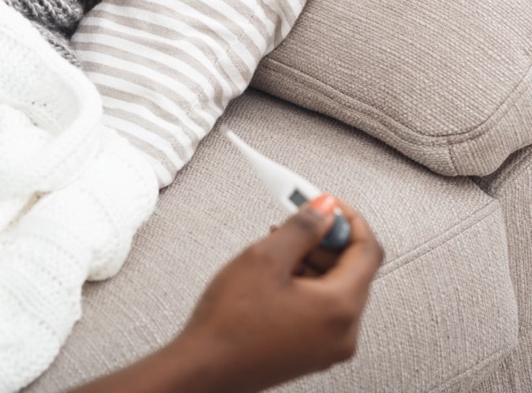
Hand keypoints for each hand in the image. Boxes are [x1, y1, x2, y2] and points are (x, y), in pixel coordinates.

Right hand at [175, 197, 384, 392]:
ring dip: (312, 263)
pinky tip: (275, 277)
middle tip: (298, 222)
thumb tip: (324, 211)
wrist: (205, 368)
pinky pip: (322, 310)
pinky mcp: (311, 353)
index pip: (368, 251)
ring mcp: (329, 347)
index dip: (349, 220)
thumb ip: (302, 228)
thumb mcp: (265, 258)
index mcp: (340, 308)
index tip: (329, 205)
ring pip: (335, 290)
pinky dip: (305, 286)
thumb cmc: (229, 324)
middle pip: (353, 271)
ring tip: (277, 250)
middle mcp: (344, 332)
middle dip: (326, 241)